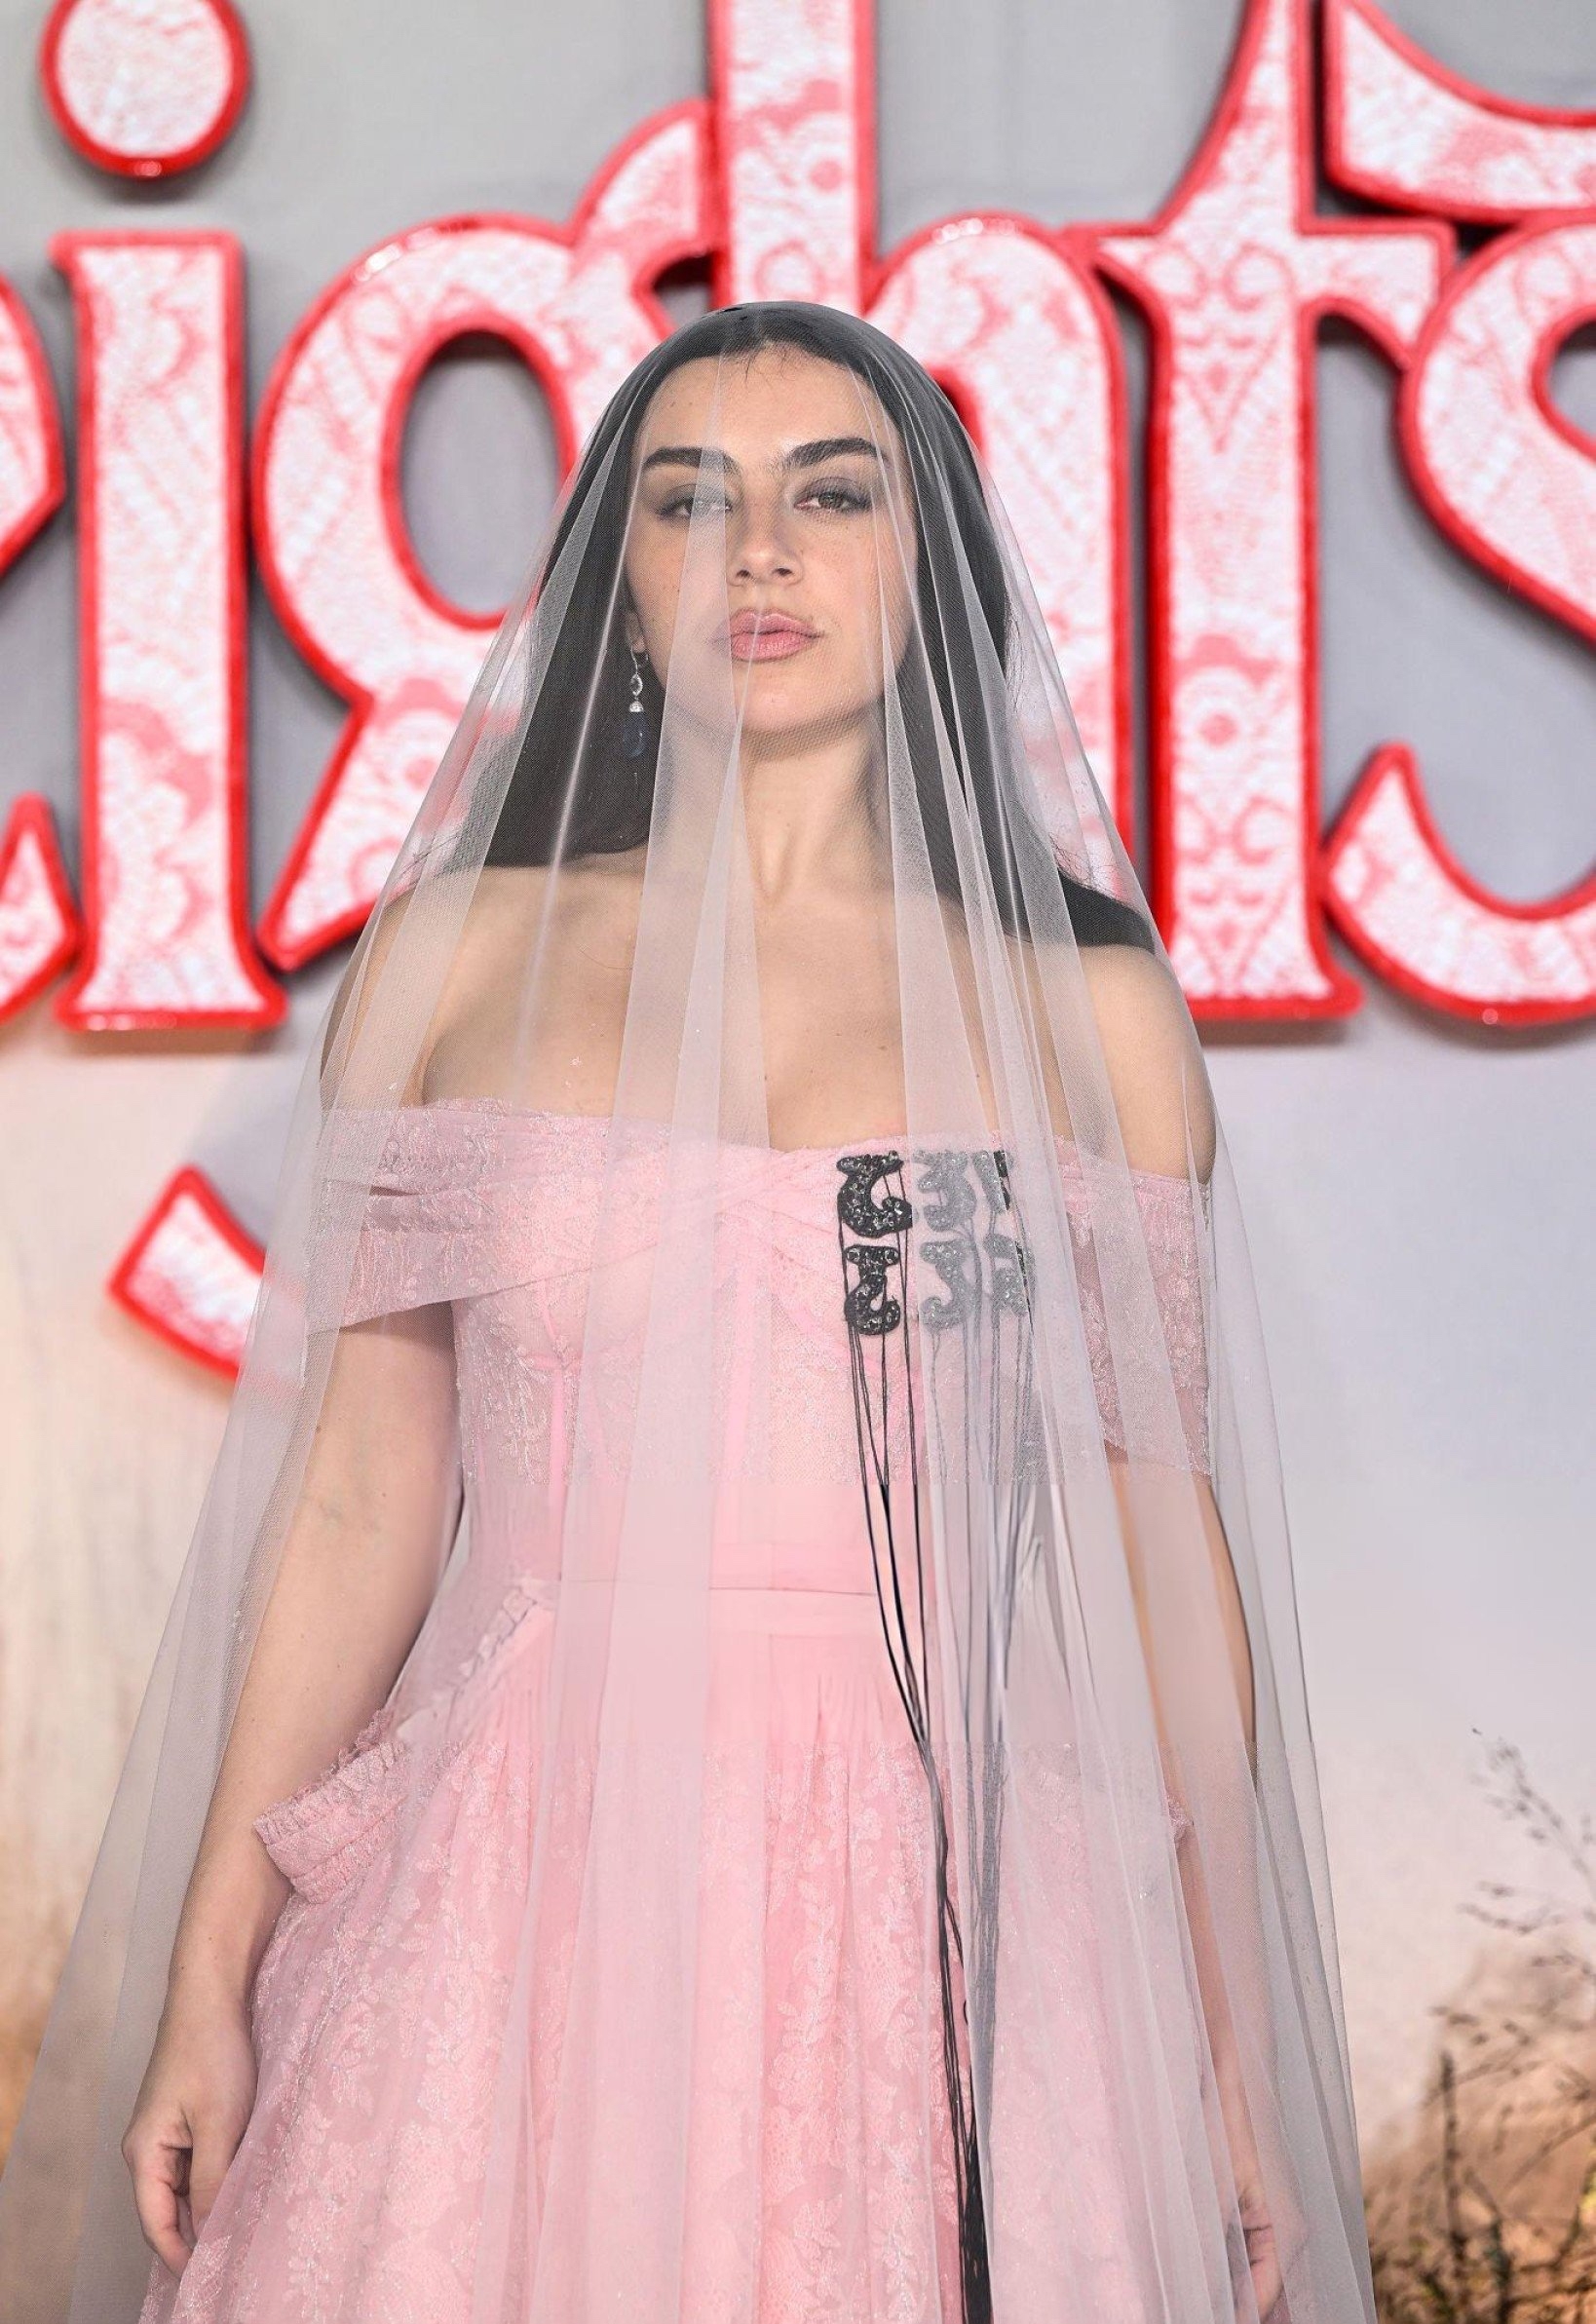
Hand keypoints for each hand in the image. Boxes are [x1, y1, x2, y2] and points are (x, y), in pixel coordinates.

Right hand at [121, 1977, 257, 2276]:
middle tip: (238, 2251)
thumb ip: (213, 2183)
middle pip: (170, 2208)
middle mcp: (148, 2147)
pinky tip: (247, 2178)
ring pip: (188, 2184)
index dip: (183, 2255)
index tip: (212, 2276)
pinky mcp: (187, 2115)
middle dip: (201, 2230)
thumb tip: (210, 2234)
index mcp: (144, 2153)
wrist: (212, 1992)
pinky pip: (199, 2159)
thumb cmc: (213, 2052)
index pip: (156, 2225)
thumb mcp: (220, 2124)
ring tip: (249, 2219)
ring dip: (214, 2200)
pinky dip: (220, 2173)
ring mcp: (167, 2130)